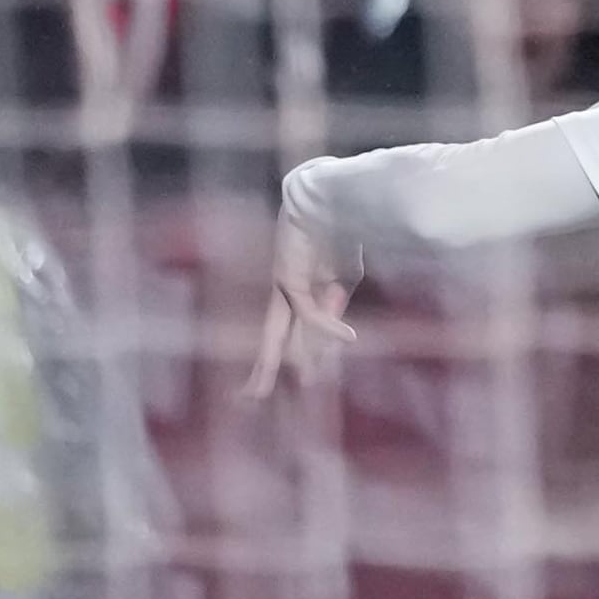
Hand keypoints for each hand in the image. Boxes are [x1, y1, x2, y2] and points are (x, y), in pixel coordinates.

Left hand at [250, 196, 357, 399]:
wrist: (330, 199)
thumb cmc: (341, 233)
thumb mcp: (343, 279)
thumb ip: (334, 308)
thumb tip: (337, 343)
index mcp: (300, 295)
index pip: (294, 337)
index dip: (301, 363)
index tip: (304, 386)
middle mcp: (286, 295)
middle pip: (271, 340)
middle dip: (262, 371)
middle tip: (250, 400)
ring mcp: (284, 288)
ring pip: (275, 335)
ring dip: (267, 365)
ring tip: (255, 394)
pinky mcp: (289, 278)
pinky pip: (309, 310)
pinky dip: (328, 325)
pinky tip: (349, 338)